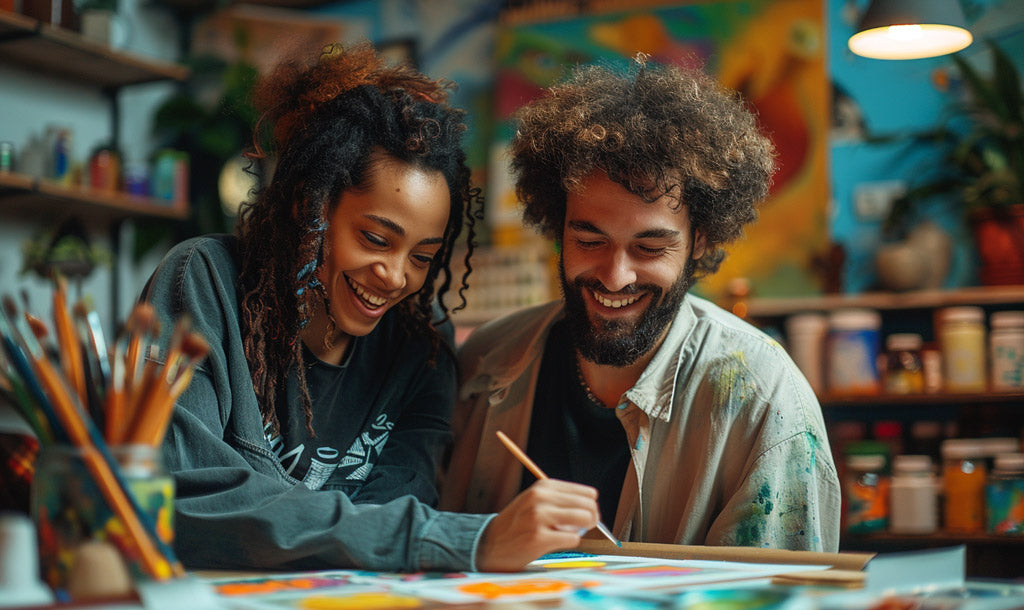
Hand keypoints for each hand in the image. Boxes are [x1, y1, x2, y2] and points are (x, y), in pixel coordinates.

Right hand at [475, 478, 599, 571]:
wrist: (491, 543)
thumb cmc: (518, 523)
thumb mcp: (536, 501)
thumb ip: (561, 500)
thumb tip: (593, 509)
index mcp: (543, 486)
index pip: (587, 493)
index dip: (590, 506)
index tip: (585, 516)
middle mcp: (541, 498)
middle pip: (589, 505)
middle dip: (591, 519)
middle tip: (583, 528)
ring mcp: (539, 517)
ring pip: (584, 519)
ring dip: (582, 530)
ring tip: (567, 534)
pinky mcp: (539, 537)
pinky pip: (573, 539)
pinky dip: (569, 543)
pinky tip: (554, 542)